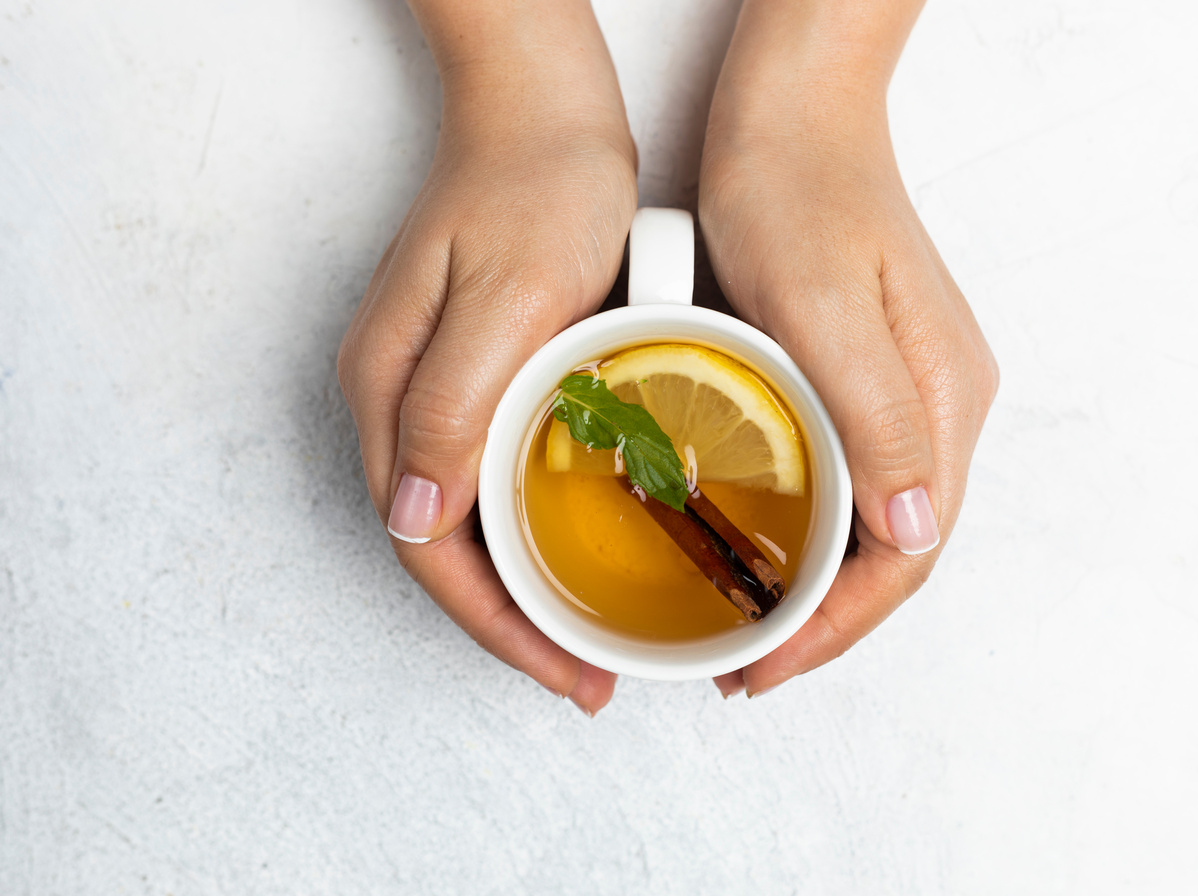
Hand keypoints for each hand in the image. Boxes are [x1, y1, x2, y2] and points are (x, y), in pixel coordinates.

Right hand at [337, 3, 636, 715]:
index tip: (564, 668)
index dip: (494, 623)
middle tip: (589, 672)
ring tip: (590, 633)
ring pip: (470, 523)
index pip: (427, 546)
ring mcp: (433, 390)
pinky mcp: (475, 377)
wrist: (546, 112)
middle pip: (443, 548)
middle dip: (510, 624)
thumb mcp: (505, 297)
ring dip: (524, 587)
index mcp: (389, 393)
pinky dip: (535, 532)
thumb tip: (413, 517)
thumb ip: (453, 404)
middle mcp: (398, 403)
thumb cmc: (533, 187)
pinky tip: (583, 549)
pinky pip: (495, 479)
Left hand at [698, 0, 997, 696]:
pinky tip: (764, 546)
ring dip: (817, 588)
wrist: (794, 115)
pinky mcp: (872, 377)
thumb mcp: (821, 303)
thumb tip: (915, 533)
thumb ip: (876, 415)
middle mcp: (940, 406)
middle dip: (825, 624)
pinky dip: (810, 533)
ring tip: (750, 627)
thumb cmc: (799, 189)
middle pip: (895, 552)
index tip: (765, 665)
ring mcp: (911, 391)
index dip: (837, 627)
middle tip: (746, 666)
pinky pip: (852, 481)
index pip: (905, 555)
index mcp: (941, 400)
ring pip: (873, 524)